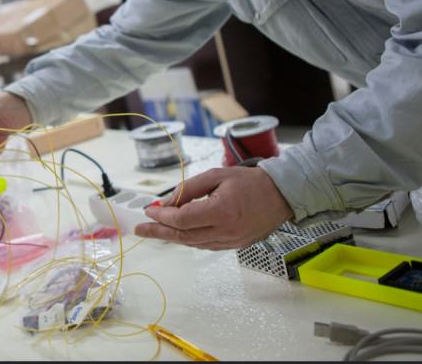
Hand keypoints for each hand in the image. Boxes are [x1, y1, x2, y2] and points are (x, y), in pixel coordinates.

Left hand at [134, 166, 295, 249]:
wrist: (282, 195)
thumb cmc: (250, 181)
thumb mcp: (216, 176)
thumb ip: (189, 189)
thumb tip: (165, 204)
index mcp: (221, 212)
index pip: (182, 219)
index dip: (162, 216)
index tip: (149, 209)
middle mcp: (225, 231)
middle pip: (183, 235)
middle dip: (158, 232)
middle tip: (139, 230)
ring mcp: (231, 241)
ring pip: (193, 243)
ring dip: (171, 237)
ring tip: (154, 231)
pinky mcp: (235, 245)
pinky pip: (205, 245)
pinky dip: (188, 239)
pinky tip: (177, 234)